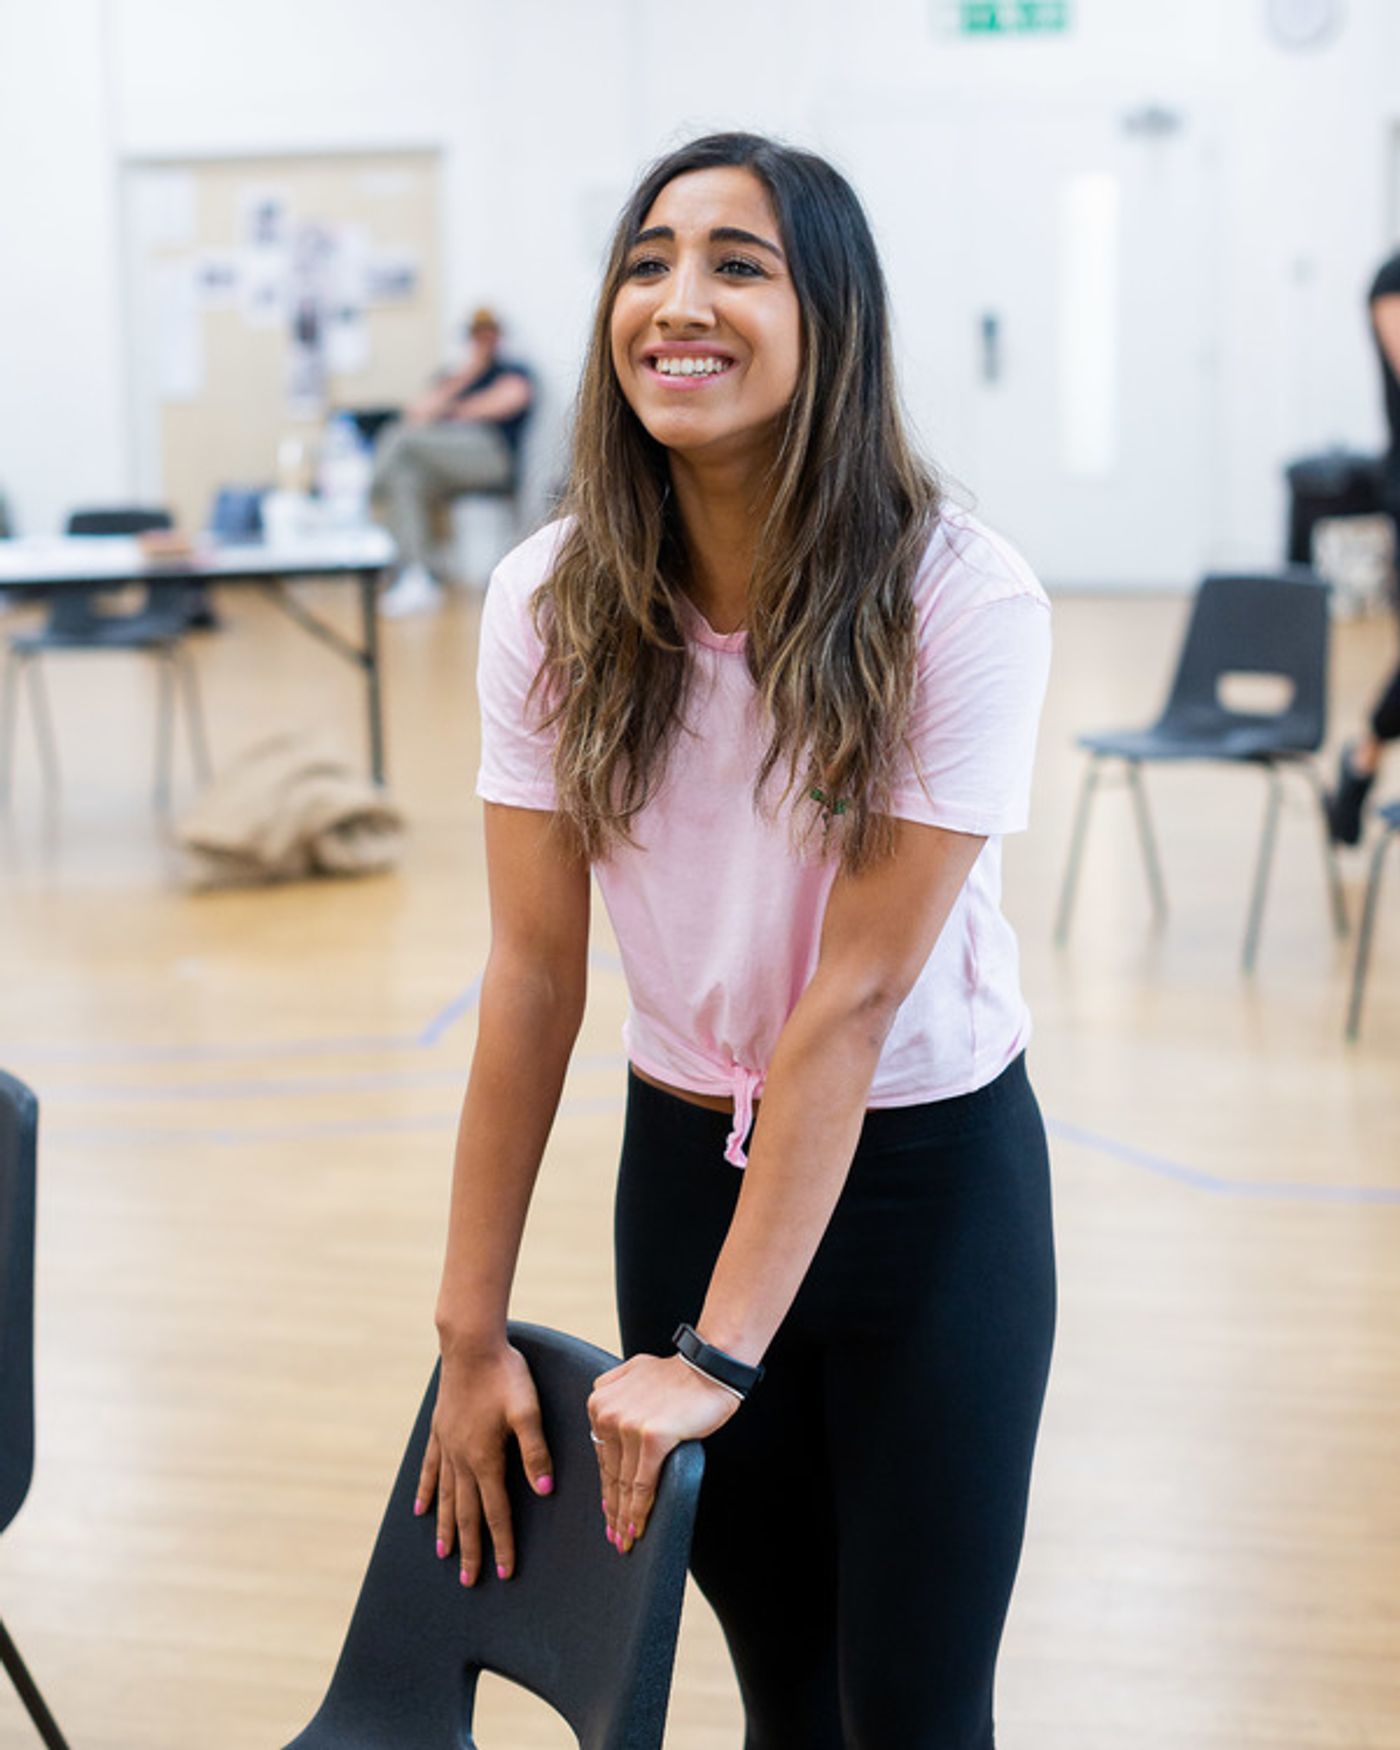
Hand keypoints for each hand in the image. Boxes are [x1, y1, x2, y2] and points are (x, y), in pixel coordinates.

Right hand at [415, 1342, 554, 1584]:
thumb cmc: (505, 1375)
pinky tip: (422, 1509)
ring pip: (447, 1497)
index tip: (504, 1572)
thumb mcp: (528, 1411)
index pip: (496, 1511)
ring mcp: (447, 1445)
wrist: (471, 1344)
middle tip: (470, 1581)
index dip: (501, 1543)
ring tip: (445, 1555)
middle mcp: (462, 1459)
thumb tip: (544, 1491)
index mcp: (486, 1458)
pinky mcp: (439, 1430)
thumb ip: (535, 1451)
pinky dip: (428, 1491)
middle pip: (467, 1513)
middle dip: (470, 1548)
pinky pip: (431, 1469)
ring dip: (447, 1528)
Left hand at [587, 1353, 740, 1553]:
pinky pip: (642, 1484)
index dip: (605, 1487)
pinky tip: (638, 1528)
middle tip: (614, 1535)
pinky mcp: (651, 1437)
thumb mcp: (633, 1376)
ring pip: (624, 1483)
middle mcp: (607, 1411)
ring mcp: (628, 1424)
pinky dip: (640, 1510)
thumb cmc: (679, 1375)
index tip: (607, 1511)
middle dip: (612, 1508)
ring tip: (625, 1539)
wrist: (710, 1367)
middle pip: (610, 1472)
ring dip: (624, 1517)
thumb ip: (616, 1398)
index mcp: (600, 1399)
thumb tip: (607, 1431)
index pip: (602, 1455)